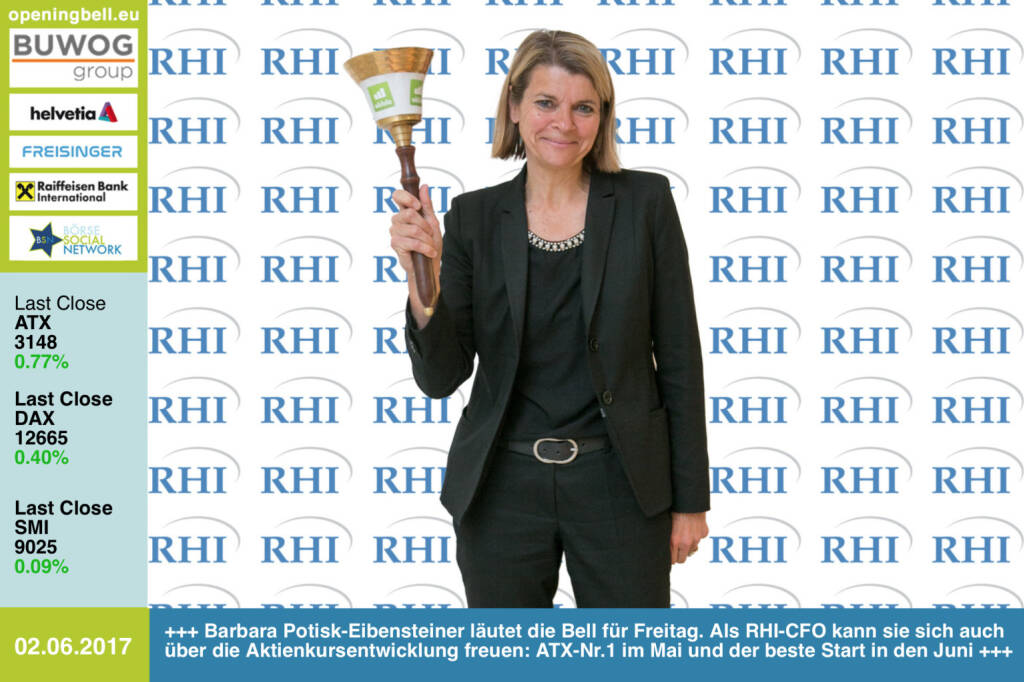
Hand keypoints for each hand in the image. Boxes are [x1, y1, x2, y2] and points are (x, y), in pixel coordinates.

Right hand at [390, 185, 442, 326]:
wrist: (430, 265)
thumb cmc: (430, 244)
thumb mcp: (433, 222)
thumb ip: (427, 205)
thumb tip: (424, 187)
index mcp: (406, 212)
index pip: (398, 196)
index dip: (407, 197)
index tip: (418, 205)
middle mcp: (397, 220)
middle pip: (409, 213)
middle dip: (425, 225)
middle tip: (430, 233)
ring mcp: (395, 232)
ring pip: (413, 228)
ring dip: (427, 238)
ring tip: (430, 245)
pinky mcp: (395, 244)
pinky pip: (412, 241)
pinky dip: (424, 247)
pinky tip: (428, 252)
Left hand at [670, 511, 707, 564]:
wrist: (689, 501)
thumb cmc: (676, 510)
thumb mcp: (667, 525)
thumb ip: (668, 537)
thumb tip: (665, 546)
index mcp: (675, 541)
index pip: (673, 560)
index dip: (671, 559)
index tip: (670, 556)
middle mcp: (686, 542)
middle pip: (682, 559)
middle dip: (679, 556)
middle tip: (676, 550)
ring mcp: (696, 538)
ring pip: (692, 549)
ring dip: (688, 545)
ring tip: (684, 535)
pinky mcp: (704, 533)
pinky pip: (699, 538)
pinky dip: (696, 535)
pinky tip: (692, 527)